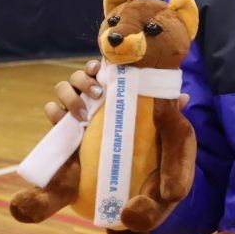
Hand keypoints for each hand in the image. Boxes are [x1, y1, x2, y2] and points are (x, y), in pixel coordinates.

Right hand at [44, 59, 189, 124]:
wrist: (109, 168)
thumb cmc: (130, 137)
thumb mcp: (148, 123)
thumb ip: (162, 109)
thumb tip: (184, 97)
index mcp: (106, 88)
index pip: (96, 67)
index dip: (95, 65)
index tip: (100, 69)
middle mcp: (86, 94)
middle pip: (77, 75)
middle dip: (84, 80)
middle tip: (99, 94)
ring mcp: (71, 107)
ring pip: (61, 88)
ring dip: (71, 95)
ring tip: (85, 112)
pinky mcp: (60, 124)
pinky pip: (50, 109)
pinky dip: (55, 112)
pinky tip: (66, 121)